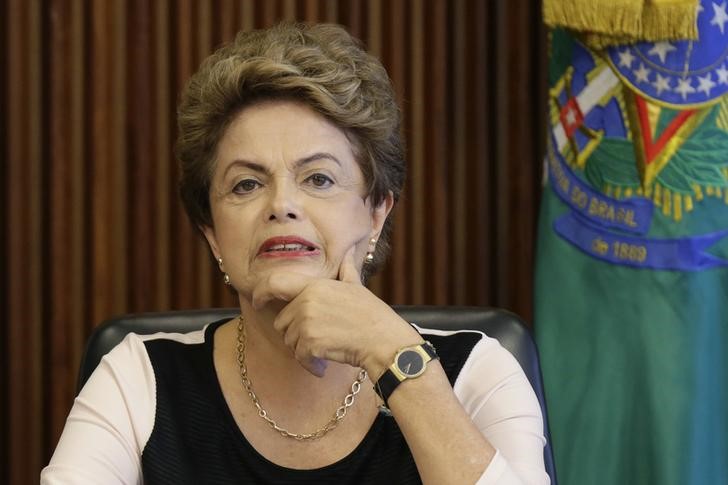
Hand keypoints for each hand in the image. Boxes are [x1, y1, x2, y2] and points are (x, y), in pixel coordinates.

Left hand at [251, 247, 419, 376]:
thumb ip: (346, 270)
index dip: (261, 292)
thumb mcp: (357, 287)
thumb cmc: (372, 316)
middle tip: (320, 338)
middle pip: (283, 322)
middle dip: (296, 333)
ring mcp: (306, 322)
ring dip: (305, 350)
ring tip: (327, 349)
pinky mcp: (309, 343)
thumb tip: (349, 253)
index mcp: (315, 285)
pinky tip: (325, 365)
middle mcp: (307, 301)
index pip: (276, 282)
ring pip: (290, 342)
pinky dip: (311, 366)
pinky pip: (300, 358)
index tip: (256, 300)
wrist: (383, 340)